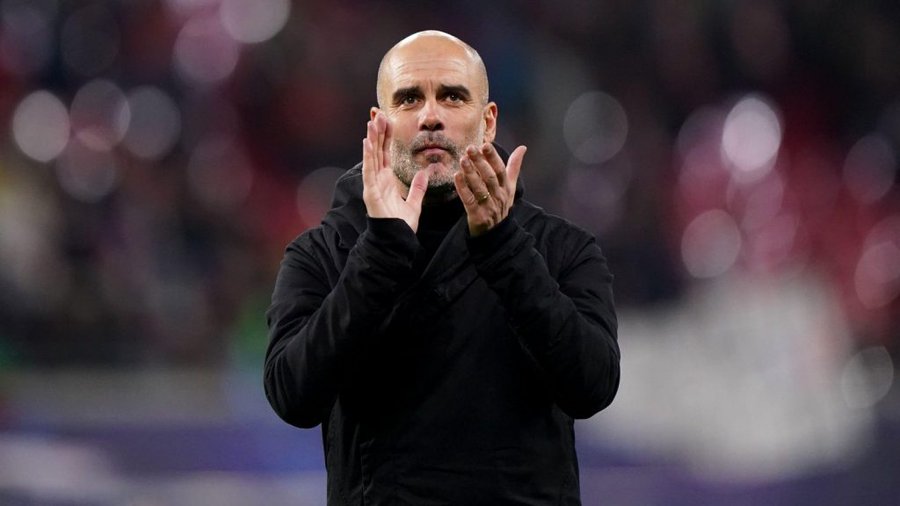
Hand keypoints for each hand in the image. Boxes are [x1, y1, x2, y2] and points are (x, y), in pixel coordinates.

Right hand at [362, 112, 429, 231]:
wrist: (397, 240)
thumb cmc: (402, 225)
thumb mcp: (415, 203)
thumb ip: (418, 188)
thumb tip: (424, 173)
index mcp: (387, 180)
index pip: (386, 153)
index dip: (387, 137)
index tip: (388, 121)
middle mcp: (378, 180)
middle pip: (377, 151)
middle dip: (378, 132)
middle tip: (378, 114)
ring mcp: (373, 185)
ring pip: (372, 157)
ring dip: (371, 139)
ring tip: (371, 122)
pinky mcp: (371, 192)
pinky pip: (369, 171)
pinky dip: (368, 156)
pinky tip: (367, 142)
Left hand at [454, 143, 526, 236]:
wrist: (495, 233)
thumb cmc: (501, 205)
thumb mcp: (510, 187)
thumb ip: (514, 166)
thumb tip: (522, 148)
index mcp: (506, 188)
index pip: (501, 170)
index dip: (494, 157)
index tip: (486, 145)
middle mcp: (498, 196)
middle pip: (490, 177)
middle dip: (480, 162)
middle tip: (470, 148)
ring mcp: (488, 206)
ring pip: (479, 188)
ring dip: (470, 173)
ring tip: (462, 159)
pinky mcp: (477, 215)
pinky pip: (469, 200)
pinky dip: (463, 188)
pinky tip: (457, 176)